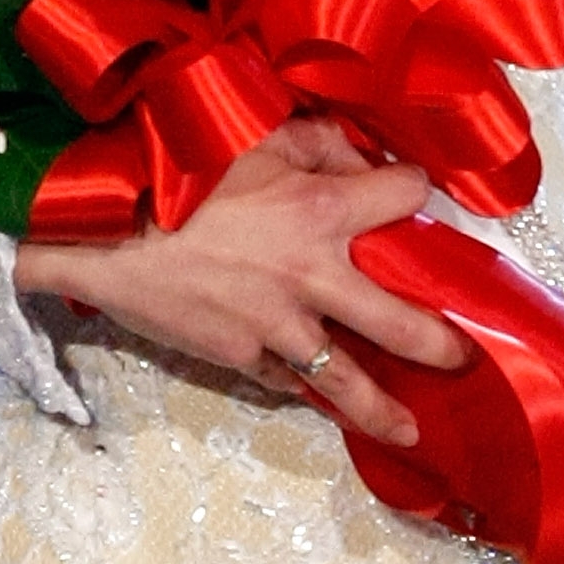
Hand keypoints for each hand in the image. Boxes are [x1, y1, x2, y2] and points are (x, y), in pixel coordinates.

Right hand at [11, 116, 467, 446]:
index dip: (416, 190)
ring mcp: (278, 328)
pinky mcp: (241, 358)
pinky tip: (322, 402)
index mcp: (321, 210)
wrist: (97, 233)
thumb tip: (359, 155)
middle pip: (403, 323)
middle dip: (443, 344)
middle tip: (466, 357)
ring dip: (385, 410)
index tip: (418, 196)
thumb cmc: (170, 171)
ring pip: (349, 382)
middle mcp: (313, 278)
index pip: (405, 197)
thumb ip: (313, 141)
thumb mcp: (245, 132)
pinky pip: (285, 383)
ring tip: (411, 430)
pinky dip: (304, 390)